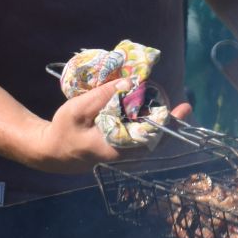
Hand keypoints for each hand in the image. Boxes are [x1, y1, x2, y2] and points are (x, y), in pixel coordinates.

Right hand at [18, 79, 192, 173]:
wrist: (53, 151)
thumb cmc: (64, 131)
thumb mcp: (77, 110)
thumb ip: (102, 96)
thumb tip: (129, 83)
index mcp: (117, 148)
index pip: (151, 137)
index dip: (169, 122)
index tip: (184, 108)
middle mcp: (125, 154)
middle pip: (155, 138)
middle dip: (169, 119)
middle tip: (183, 105)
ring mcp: (124, 152)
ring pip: (149, 137)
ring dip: (158, 119)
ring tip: (166, 103)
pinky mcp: (120, 147)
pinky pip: (140, 135)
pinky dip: (145, 121)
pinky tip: (146, 107)